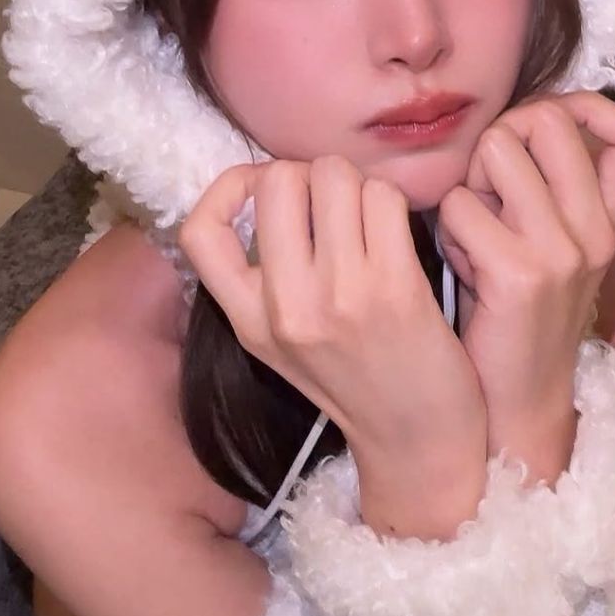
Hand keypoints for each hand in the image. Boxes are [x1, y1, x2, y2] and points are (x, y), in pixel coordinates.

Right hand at [178, 155, 487, 464]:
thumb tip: (264, 185)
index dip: (228, 188)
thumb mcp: (278, 339)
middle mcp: (287, 308)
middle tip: (332, 204)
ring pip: (335, 176)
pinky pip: (384, 198)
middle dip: (309, 175)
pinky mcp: (396, 289)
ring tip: (368, 220)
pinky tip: (398, 234)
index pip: (198, 232)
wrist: (416, 441)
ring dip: (357, 185)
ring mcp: (341, 296)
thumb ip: (260, 275)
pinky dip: (392, 202)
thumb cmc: (354, 377)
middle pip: (278, 180)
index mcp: (249, 320)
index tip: (261, 191)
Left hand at [436, 92, 614, 457]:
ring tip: (473, 233)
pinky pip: (460, 204)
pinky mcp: (520, 274)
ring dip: (468, 185)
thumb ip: (546, 187)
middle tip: (487, 193)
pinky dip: (448, 229)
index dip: (583, 109)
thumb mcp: (547, 244)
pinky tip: (463, 268)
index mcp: (610, 222)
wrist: (516, 404)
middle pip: (548, 119)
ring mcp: (564, 252)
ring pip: (497, 148)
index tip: (539, 132)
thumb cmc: (512, 314)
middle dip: (501, 140)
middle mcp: (597, 232)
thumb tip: (518, 119)